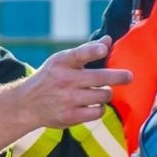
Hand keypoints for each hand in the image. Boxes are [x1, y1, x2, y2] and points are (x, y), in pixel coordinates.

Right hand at [0, 37, 132, 156]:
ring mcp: (68, 99)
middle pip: (100, 77)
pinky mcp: (70, 116)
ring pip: (103, 95)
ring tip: (103, 91)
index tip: (104, 49)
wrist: (27, 104)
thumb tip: (108, 40)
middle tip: (129, 76)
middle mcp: (65, 80)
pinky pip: (97, 112)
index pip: (79, 54)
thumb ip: (86, 51)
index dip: (93, 50)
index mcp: (62, 62)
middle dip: (119, 77)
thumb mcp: (62, 61)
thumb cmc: (50, 78)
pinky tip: (95, 104)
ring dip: (107, 93)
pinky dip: (100, 108)